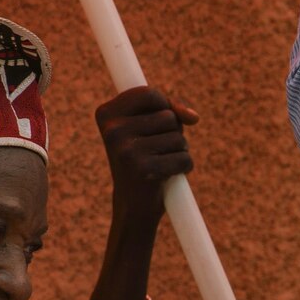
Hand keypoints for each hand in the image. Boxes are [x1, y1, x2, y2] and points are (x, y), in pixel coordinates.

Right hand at [95, 86, 196, 225]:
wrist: (132, 206)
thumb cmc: (143, 160)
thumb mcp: (148, 127)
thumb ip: (169, 110)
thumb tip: (193, 118)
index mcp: (106, 114)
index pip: (148, 93)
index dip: (165, 105)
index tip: (162, 120)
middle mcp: (112, 130)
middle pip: (168, 116)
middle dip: (172, 132)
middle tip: (155, 150)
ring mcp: (126, 150)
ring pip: (179, 137)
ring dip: (178, 150)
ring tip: (160, 163)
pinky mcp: (144, 170)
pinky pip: (184, 158)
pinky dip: (184, 168)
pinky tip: (166, 176)